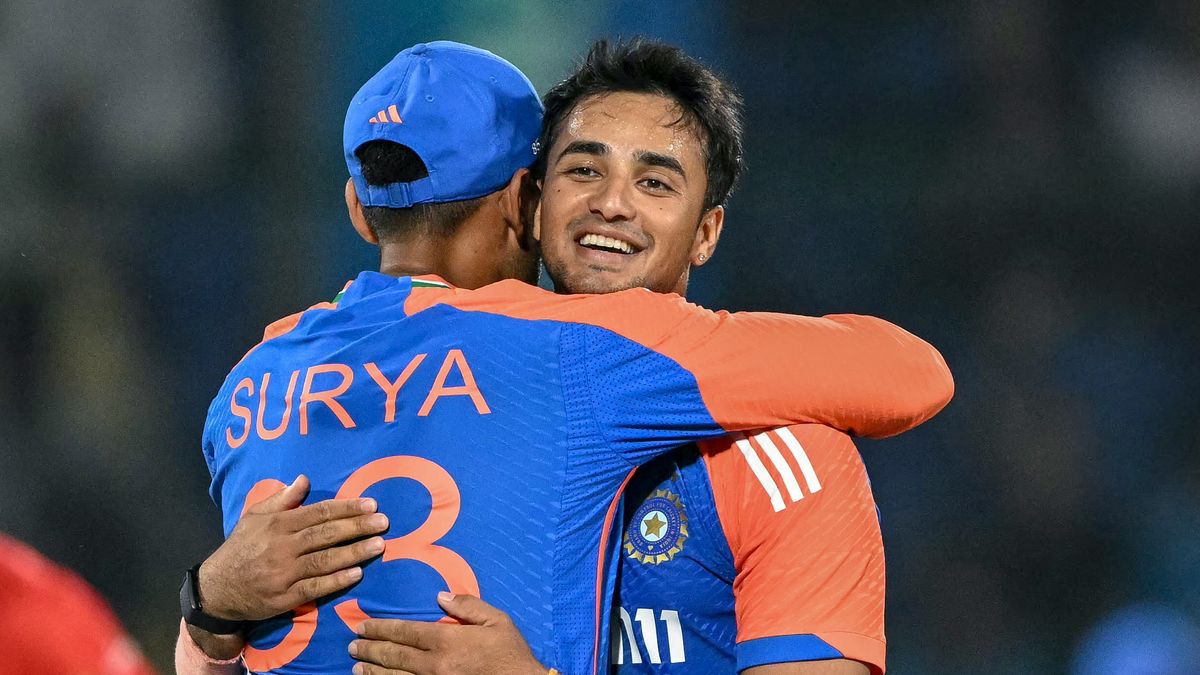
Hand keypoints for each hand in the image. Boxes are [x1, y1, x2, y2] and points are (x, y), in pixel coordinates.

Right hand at [198, 475, 389, 621]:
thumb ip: (282, 498)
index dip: (347, 508)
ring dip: (354, 552)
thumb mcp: (255, 516)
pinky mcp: (284, 597)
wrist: (217, 589)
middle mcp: (282, 546)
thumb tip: (304, 479)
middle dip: (357, 527)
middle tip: (383, 522)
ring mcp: (284, 573)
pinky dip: (336, 581)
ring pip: (324, 560)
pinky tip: (357, 574)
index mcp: (278, 524)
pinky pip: (315, 588)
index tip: (371, 504)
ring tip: (379, 545)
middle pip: (326, 534)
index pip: (319, 512)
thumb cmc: (241, 547)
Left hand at [349, 593, 547, 674]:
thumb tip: (441, 596)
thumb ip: (468, 606)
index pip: (406, 632)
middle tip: (352, 646)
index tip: (364, 626)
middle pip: (394, 655)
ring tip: (357, 667)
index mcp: (447, 640)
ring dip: (374, 671)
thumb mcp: (497, 620)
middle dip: (371, 649)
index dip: (382, 628)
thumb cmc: (511, 653)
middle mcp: (435, 664)